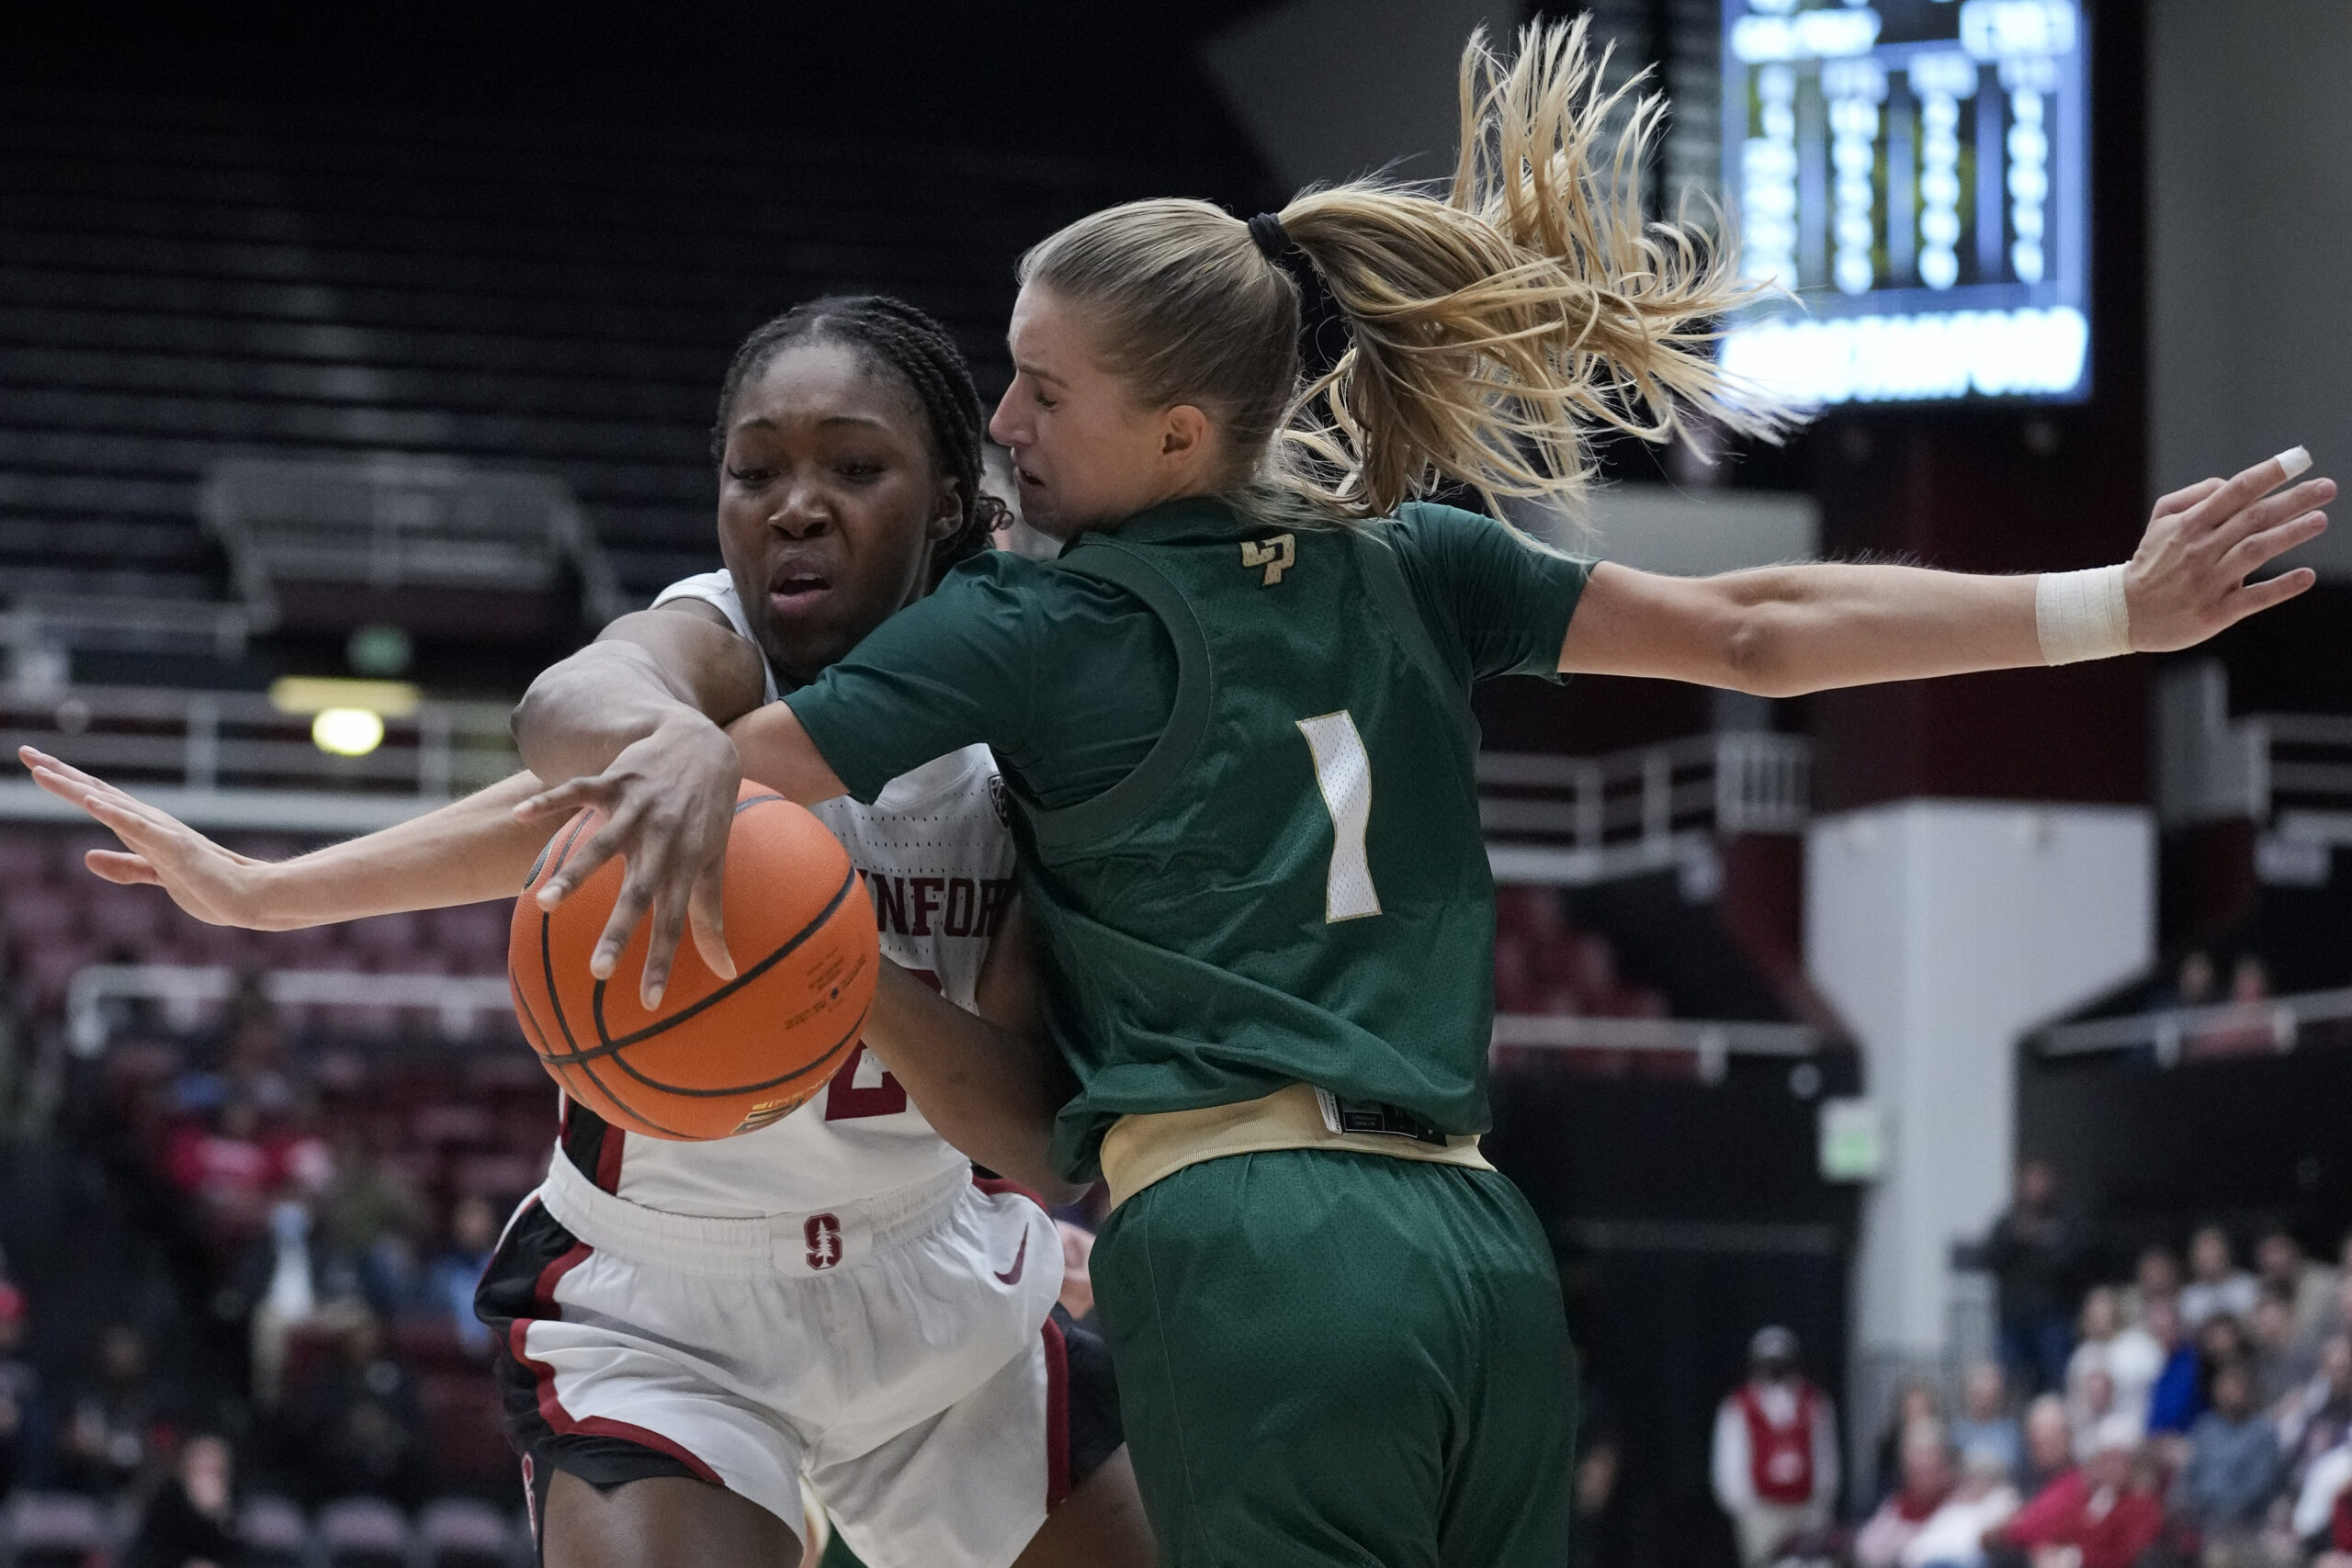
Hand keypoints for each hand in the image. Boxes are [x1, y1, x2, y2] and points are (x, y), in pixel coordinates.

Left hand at [19, 746, 274, 927]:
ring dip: (76, 788)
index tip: (36, 766)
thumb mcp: (156, 877)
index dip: (66, 783)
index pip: (97, 801)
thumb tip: (88, 857)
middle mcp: (149, 823)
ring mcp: (162, 834)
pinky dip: (113, 814)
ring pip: (110, 805)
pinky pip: (138, 829)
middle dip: (60, 774)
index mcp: (144, 830)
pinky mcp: (174, 849)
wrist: (250, 896)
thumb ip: (124, 867)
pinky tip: (91, 802)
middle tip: (27, 752)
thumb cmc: (210, 886)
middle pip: (97, 793)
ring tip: (43, 771)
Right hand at [514, 710, 740, 1006]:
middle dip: (620, 931)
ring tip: (544, 904)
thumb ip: (711, 917)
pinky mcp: (616, 779)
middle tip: (598, 971)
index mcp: (685, 864)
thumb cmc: (706, 814)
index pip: (676, 922)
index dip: (664, 960)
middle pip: (639, 892)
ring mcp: (638, 807)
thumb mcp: (712, 862)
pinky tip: (519, 814)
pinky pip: (580, 789)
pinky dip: (550, 800)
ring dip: (575, 873)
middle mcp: (663, 839)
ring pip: (604, 844)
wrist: (702, 743)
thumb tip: (728, 973)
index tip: (650, 1001)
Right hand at [2126, 450, 2332, 650]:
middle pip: (2253, 518)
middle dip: (2293, 500)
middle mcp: (2200, 549)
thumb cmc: (2152, 562)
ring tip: (2320, 520)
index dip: (2269, 473)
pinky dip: (2280, 587)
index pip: (2235, 490)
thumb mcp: (2161, 519)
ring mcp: (2208, 581)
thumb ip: (2195, 495)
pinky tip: (2305, 576)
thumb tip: (2232, 484)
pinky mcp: (2215, 613)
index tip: (2301, 460)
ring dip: (2290, 534)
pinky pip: (2253, 598)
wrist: (2125, 612)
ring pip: (2254, 551)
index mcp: (2190, 524)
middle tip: (2327, 487)